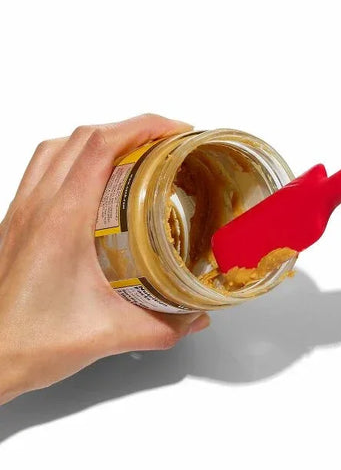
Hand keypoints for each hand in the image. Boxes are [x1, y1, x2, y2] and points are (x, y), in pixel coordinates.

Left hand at [0, 114, 209, 404]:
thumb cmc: (27, 342)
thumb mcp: (110, 335)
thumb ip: (163, 327)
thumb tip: (194, 317)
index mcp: (63, 221)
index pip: (101, 147)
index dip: (142, 127)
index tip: (173, 131)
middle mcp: (39, 206)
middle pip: (83, 137)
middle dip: (130, 127)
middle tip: (163, 141)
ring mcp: (23, 210)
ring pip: (59, 146)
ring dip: (99, 137)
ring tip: (131, 151)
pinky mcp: (17, 220)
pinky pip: (43, 166)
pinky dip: (72, 155)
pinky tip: (91, 178)